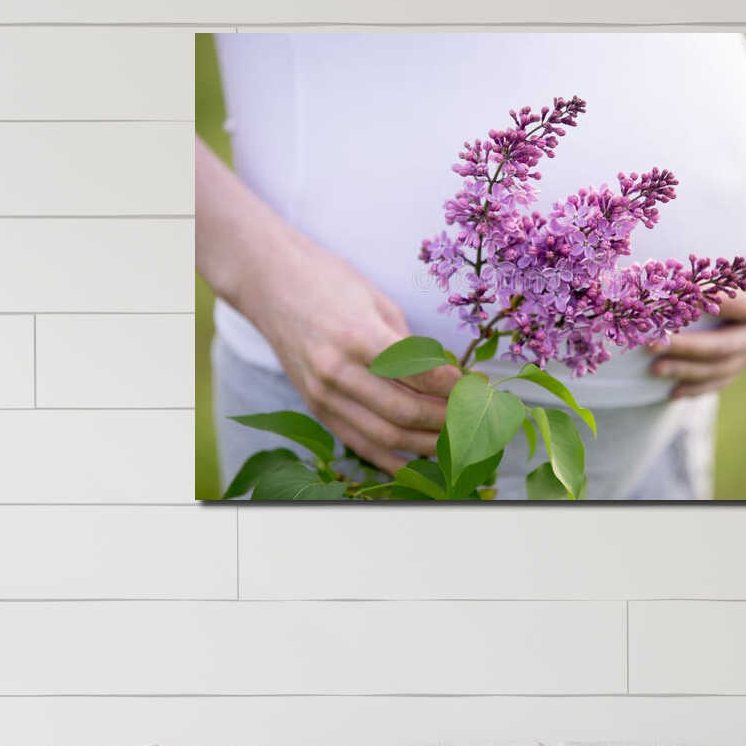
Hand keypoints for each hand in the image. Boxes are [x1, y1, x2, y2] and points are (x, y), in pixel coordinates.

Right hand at [239, 235, 461, 474]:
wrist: (269, 282)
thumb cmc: (327, 282)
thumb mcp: (377, 301)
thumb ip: (408, 344)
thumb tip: (445, 379)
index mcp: (358, 337)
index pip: (418, 374)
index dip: (454, 386)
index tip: (477, 387)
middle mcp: (337, 371)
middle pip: (404, 411)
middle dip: (446, 418)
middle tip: (473, 416)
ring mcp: (322, 394)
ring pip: (384, 435)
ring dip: (425, 444)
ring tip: (454, 442)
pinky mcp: (314, 407)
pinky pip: (358, 443)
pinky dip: (390, 460)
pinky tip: (418, 464)